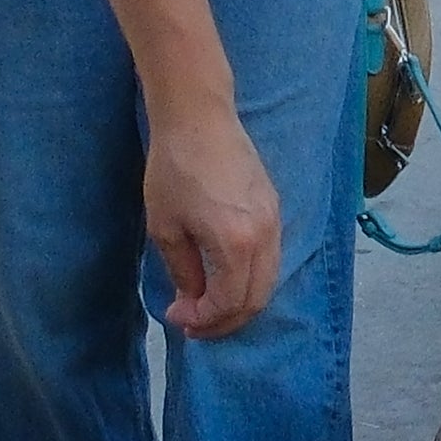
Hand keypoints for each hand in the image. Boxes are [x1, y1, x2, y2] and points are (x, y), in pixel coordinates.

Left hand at [144, 99, 283, 339]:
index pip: (229, 303)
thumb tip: (192, 301)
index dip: (204, 320)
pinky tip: (224, 276)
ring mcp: (275, 220)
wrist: (199, 117)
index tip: (177, 317)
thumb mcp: (166, 228)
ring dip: (239, 301)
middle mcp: (265, 236)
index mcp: (236, 244)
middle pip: (256, 299)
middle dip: (224, 320)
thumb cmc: (173, 169)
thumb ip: (184, 272)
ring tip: (207, 303)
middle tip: (193, 322)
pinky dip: (250, 278)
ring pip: (268, 280)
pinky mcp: (274, 207)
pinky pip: (271, 258)